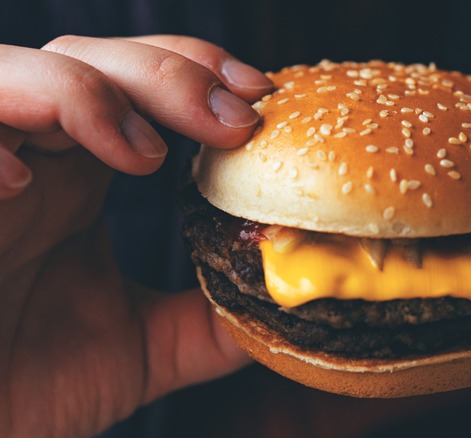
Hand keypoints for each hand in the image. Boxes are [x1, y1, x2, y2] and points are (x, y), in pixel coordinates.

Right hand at [0, 35, 271, 436]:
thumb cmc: (33, 389)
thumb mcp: (147, 349)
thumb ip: (212, 318)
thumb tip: (284, 293)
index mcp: (83, 180)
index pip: (139, 88)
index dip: (198, 73)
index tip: (259, 98)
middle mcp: (34, 164)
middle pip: (91, 61)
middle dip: (169, 74)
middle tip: (231, 119)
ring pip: (16, 73)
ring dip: (90, 95)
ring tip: (145, 155)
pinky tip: (24, 183)